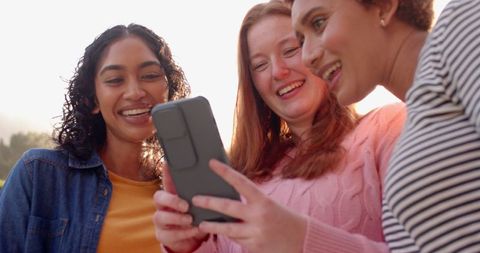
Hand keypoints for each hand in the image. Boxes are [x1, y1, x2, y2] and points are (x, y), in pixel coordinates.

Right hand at [153, 166, 207, 252]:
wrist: (191, 237)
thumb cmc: (197, 214)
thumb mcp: (201, 202)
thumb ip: (204, 191)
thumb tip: (221, 176)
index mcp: (172, 193)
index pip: (167, 180)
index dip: (166, 172)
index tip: (170, 164)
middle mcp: (163, 205)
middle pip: (158, 197)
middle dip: (171, 200)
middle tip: (186, 205)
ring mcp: (161, 220)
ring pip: (160, 217)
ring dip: (176, 218)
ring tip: (190, 219)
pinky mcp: (164, 235)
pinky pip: (169, 234)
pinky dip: (183, 232)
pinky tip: (194, 229)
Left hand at [192, 159, 306, 252]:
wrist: (303, 240)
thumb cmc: (283, 218)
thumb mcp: (269, 205)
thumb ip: (250, 203)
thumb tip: (226, 202)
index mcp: (263, 201)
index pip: (240, 182)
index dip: (225, 172)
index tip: (211, 163)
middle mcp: (259, 216)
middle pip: (227, 208)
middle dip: (209, 203)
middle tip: (195, 199)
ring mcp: (256, 233)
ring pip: (228, 229)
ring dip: (212, 226)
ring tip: (201, 224)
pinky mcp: (254, 247)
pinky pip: (237, 241)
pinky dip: (231, 237)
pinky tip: (226, 234)